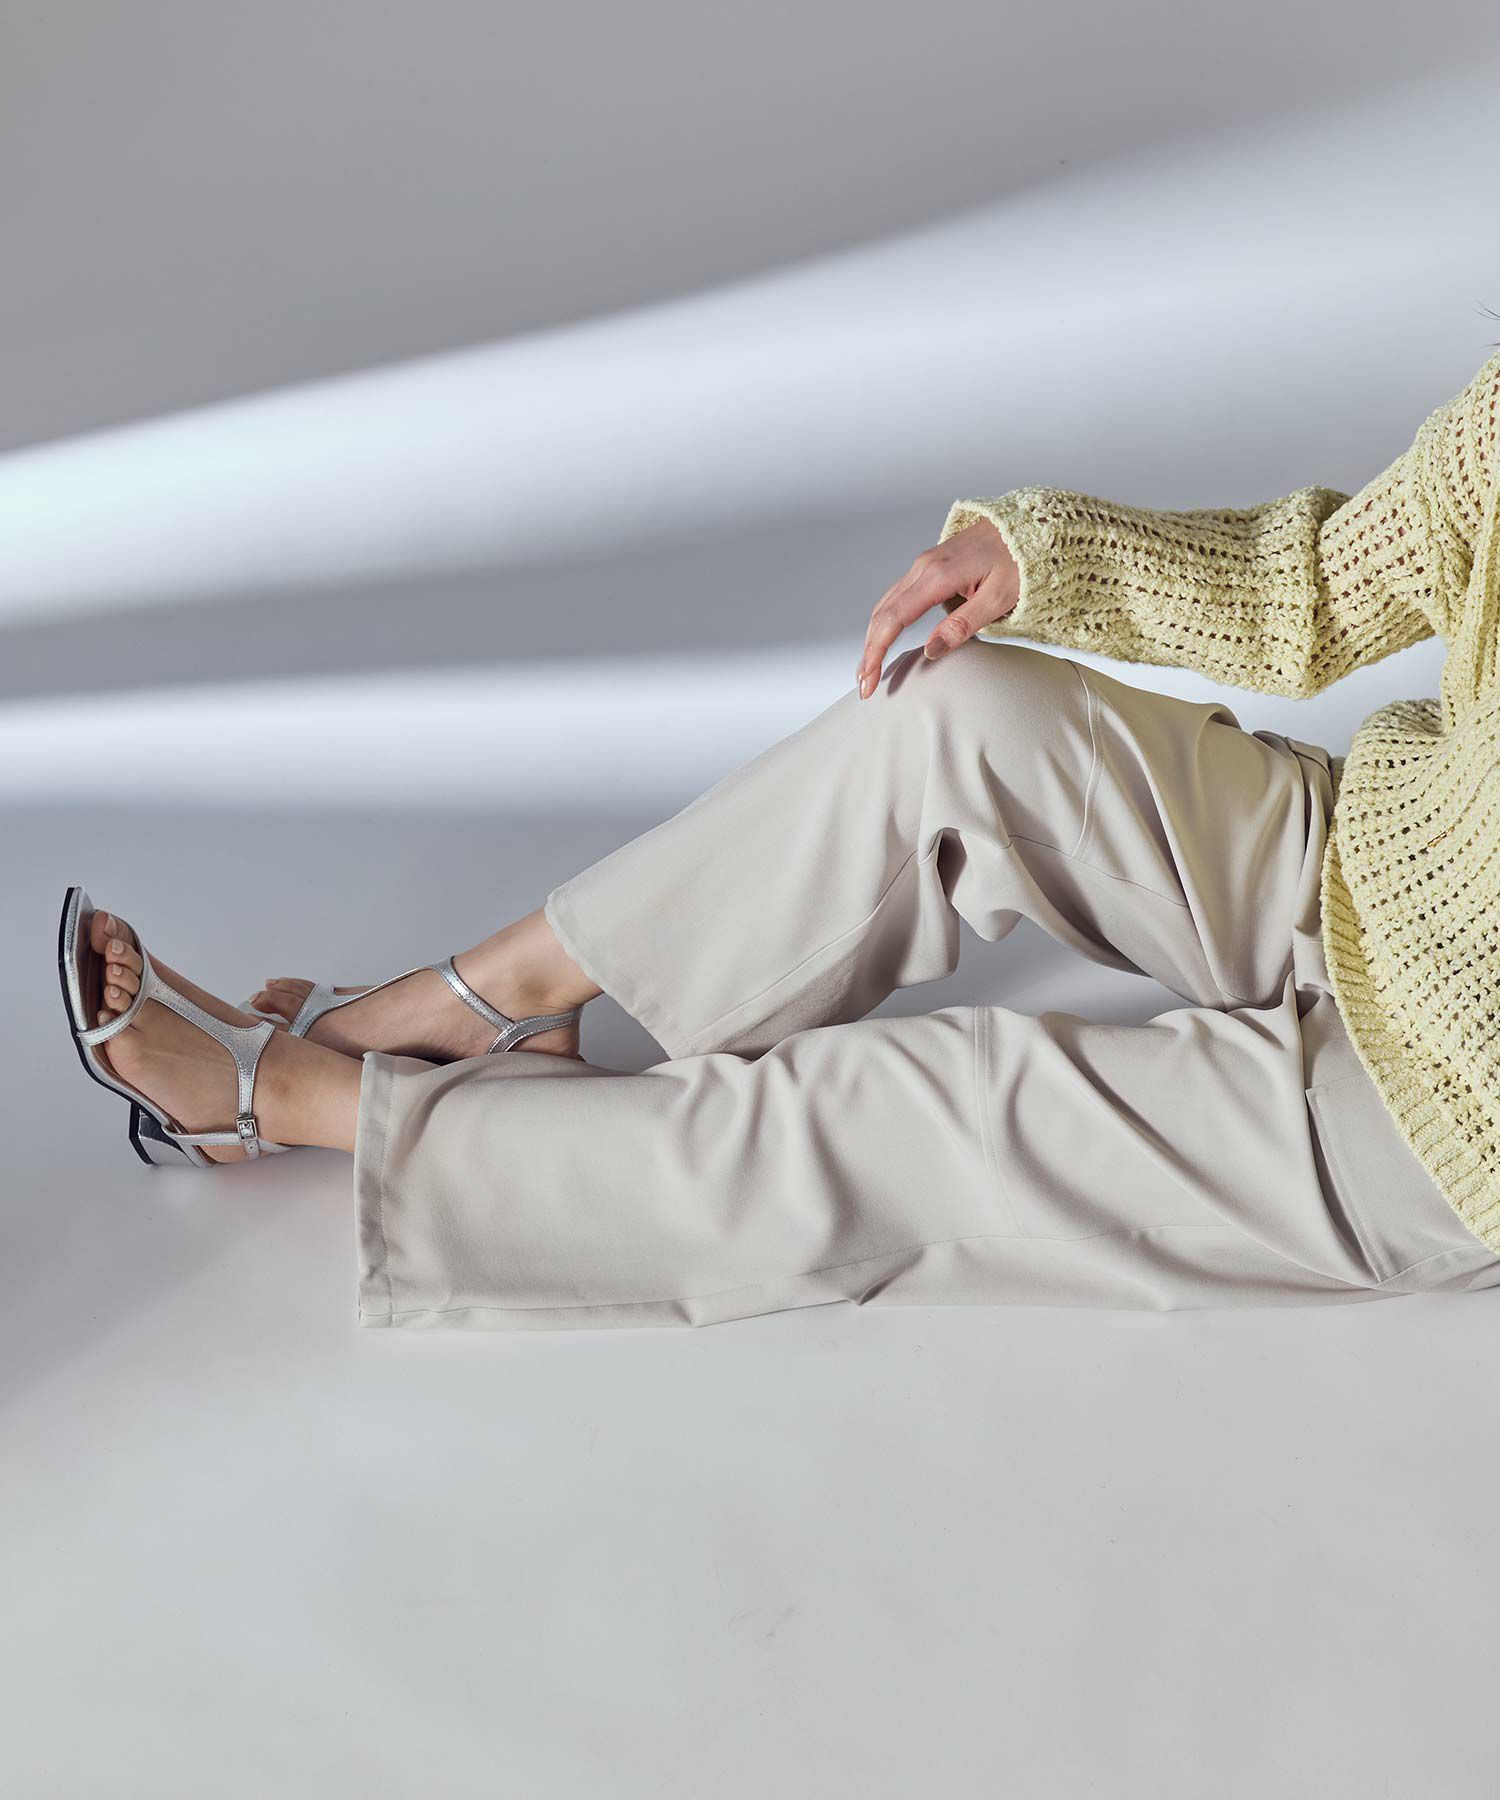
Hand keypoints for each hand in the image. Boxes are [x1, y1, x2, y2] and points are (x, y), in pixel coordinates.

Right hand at [856, 518, 1018, 696]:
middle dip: (869, 650)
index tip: (869, 680)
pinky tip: (886, 636)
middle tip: (864, 684)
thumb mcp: (999, 598)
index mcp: (938, 575)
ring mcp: (925, 563)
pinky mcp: (931, 565)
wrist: (1029, 525)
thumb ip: (962, 626)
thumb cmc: (1021, 559)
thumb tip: (930, 651)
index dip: (877, 653)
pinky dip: (887, 619)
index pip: (893, 619)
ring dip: (874, 636)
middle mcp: (924, 566)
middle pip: (883, 613)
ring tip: (870, 666)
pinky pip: (899, 594)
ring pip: (887, 603)